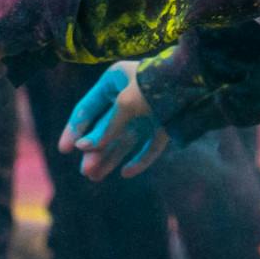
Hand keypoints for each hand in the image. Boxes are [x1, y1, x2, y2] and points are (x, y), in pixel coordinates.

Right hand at [61, 61, 170, 180]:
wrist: (195, 82)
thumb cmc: (155, 86)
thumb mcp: (125, 105)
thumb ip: (105, 128)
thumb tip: (83, 148)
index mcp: (114, 81)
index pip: (88, 108)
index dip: (75, 129)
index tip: (64, 150)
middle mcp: (128, 96)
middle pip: (105, 128)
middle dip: (95, 150)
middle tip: (86, 172)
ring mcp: (146, 111)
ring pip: (124, 139)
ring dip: (110, 157)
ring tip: (95, 177)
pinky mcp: (163, 124)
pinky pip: (148, 146)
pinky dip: (139, 160)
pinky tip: (127, 172)